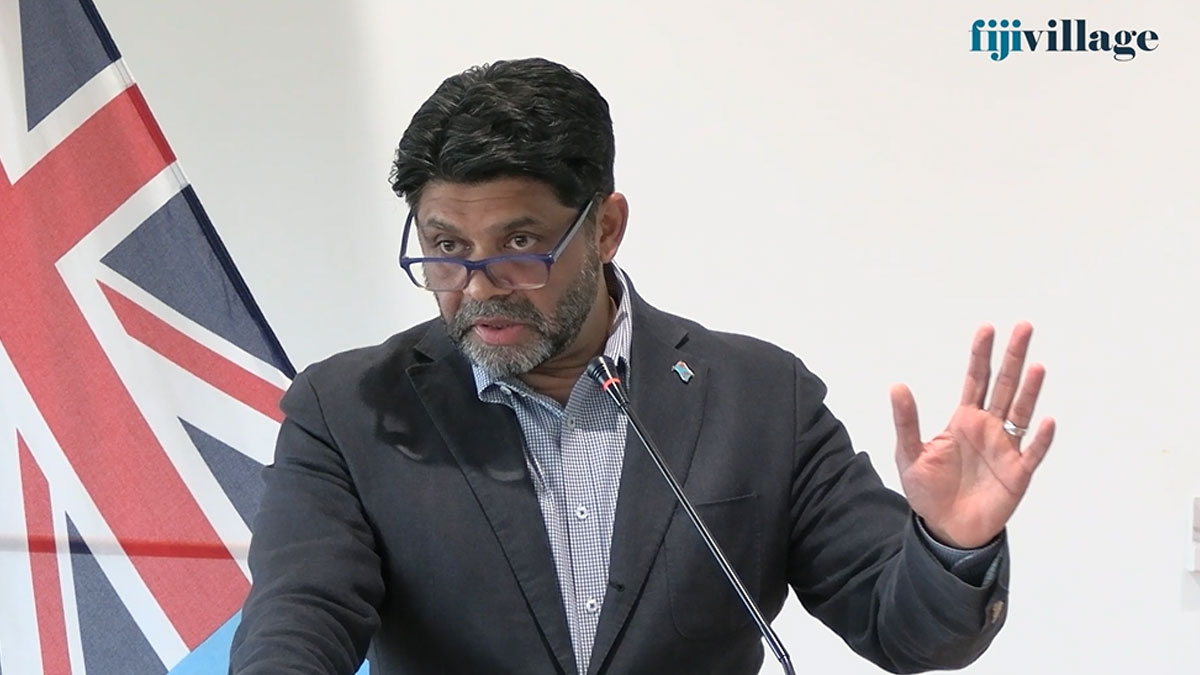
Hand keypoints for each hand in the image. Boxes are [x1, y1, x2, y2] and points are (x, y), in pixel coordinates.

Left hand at [890, 322, 1054, 548]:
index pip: (975, 380)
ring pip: (1021, 413)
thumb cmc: (928, 490)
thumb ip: (906, 421)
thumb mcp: (909, 453)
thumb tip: (897, 385)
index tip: (987, 328)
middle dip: (1013, 357)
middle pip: (1003, 386)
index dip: (981, 355)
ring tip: (1036, 366)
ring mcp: (1006, 449)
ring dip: (1029, 390)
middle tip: (1024, 327)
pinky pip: (1032, 452)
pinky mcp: (1018, 473)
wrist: (946, 528)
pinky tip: (1045, 420)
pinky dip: (1039, 438)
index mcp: (963, 421)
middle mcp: (989, 428)